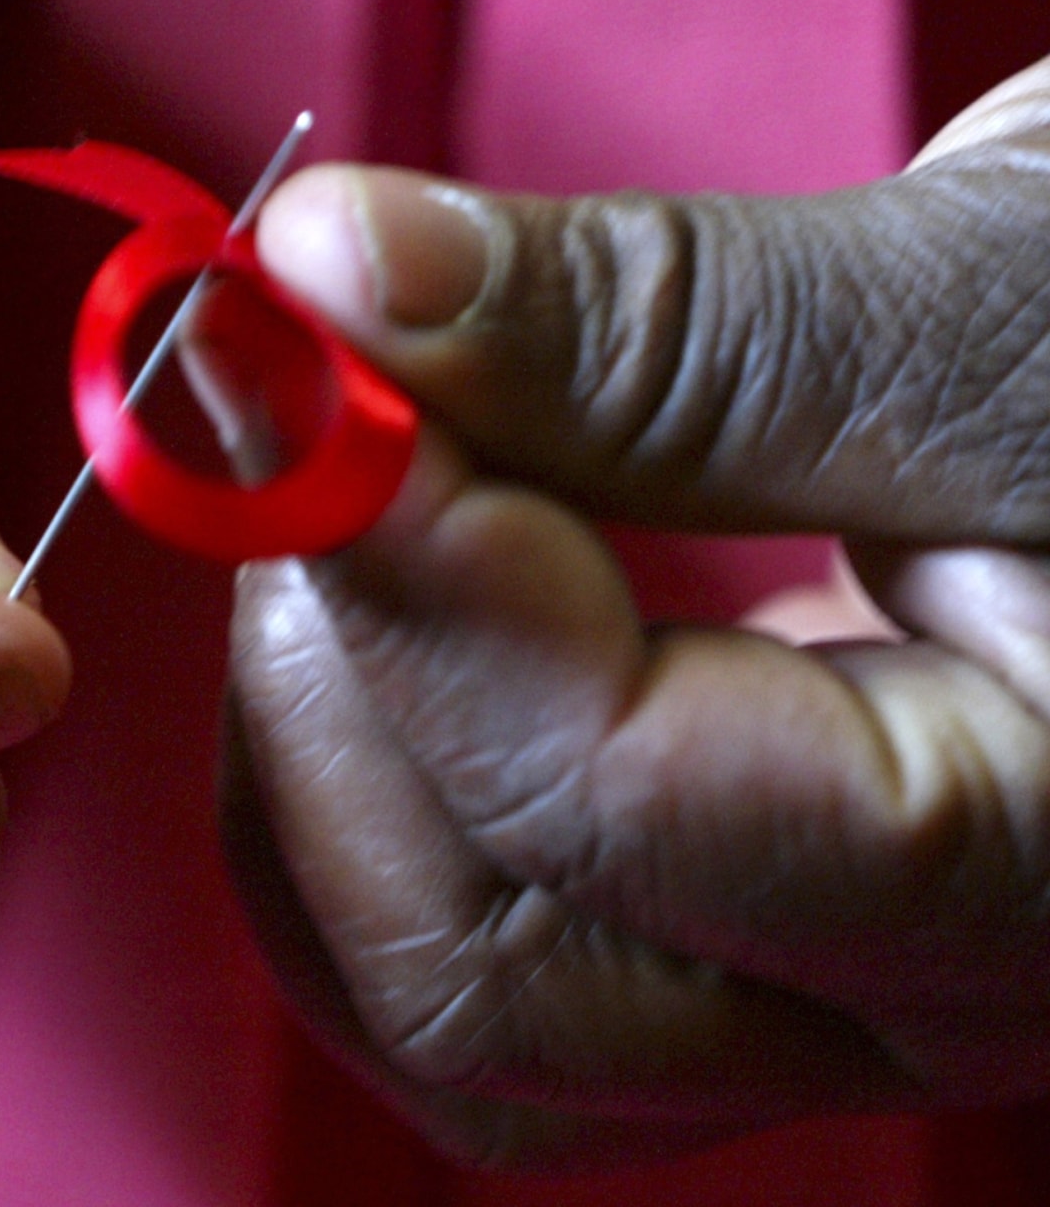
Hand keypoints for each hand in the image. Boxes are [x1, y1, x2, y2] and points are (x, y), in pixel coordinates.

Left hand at [224, 56, 1049, 1169]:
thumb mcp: (998, 303)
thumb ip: (660, 325)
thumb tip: (339, 274)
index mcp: (1036, 875)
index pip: (604, 802)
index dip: (401, 566)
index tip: (301, 351)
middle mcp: (897, 1004)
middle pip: (472, 979)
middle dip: (332, 685)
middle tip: (337, 429)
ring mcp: (788, 990)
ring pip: (427, 994)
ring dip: (315, 742)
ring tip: (379, 504)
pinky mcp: (704, 931)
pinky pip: (452, 943)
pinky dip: (354, 777)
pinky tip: (403, 600)